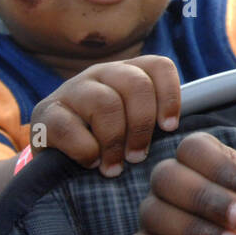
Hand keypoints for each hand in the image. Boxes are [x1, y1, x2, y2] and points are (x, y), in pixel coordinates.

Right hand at [28, 55, 179, 176]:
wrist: (57, 158)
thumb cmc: (108, 144)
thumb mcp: (135, 128)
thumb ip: (157, 123)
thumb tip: (190, 139)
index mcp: (129, 72)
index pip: (159, 66)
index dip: (169, 95)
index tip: (170, 128)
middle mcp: (102, 74)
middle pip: (135, 84)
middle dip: (142, 125)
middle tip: (139, 157)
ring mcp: (72, 90)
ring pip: (105, 103)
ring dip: (114, 141)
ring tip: (115, 168)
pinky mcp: (45, 113)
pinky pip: (69, 126)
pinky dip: (85, 149)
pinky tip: (91, 163)